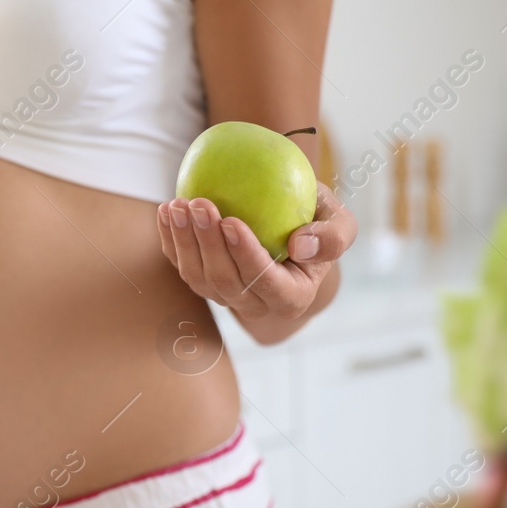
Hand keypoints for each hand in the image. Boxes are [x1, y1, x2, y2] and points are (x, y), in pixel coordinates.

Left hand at [156, 184, 356, 340]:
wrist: (289, 228)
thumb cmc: (317, 222)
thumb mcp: (340, 223)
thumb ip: (333, 237)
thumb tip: (299, 246)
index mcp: (292, 296)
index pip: (266, 282)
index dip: (246, 256)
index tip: (231, 221)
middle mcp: (255, 304)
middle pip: (225, 281)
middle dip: (208, 244)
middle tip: (199, 203)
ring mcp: (225, 296)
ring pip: (197, 277)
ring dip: (183, 241)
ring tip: (179, 204)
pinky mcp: (203, 280)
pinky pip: (180, 264)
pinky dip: (170, 239)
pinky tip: (166, 210)